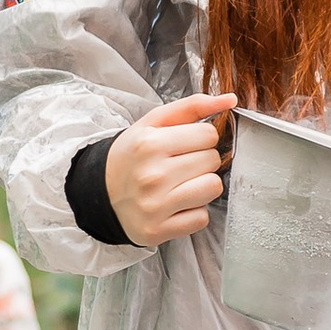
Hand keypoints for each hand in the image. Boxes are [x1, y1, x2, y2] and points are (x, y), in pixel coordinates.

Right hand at [104, 91, 234, 245]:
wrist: (100, 193)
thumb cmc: (132, 156)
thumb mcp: (152, 123)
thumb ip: (192, 106)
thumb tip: (230, 99)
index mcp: (150, 143)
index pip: (209, 134)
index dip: (200, 138)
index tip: (184, 145)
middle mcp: (152, 175)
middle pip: (212, 160)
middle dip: (201, 160)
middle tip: (180, 165)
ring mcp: (155, 205)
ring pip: (213, 188)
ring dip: (203, 186)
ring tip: (182, 184)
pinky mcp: (158, 230)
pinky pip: (201, 218)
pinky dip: (193, 211)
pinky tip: (176, 205)